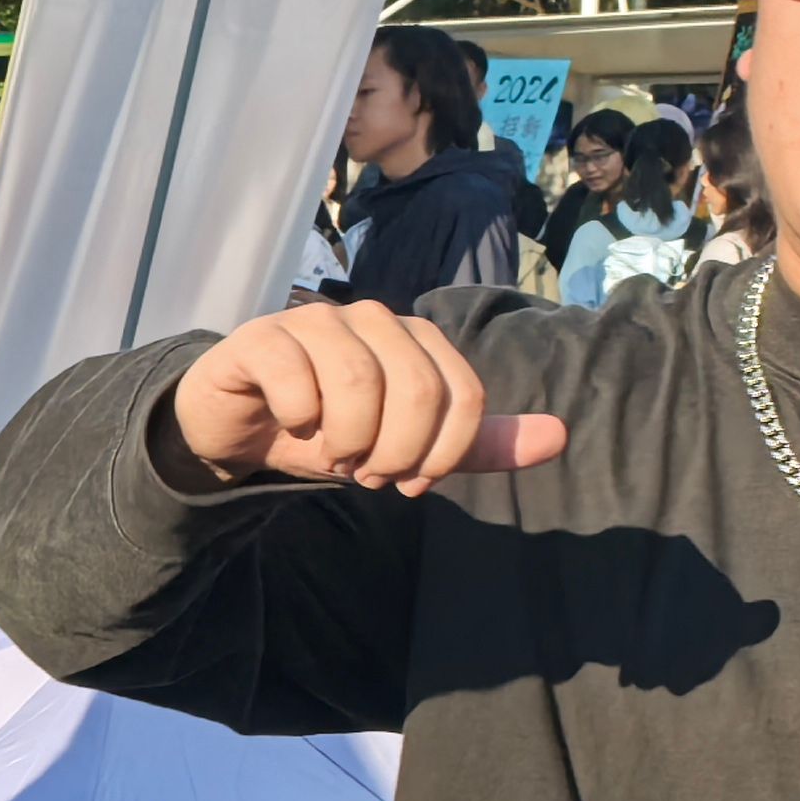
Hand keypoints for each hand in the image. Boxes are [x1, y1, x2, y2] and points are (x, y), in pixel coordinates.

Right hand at [167, 300, 568, 495]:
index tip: (410, 482)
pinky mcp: (262, 338)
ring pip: (358, 382)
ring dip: (347, 441)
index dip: (441, 454)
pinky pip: (296, 376)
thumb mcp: (406, 447)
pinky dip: (298, 417)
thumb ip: (476, 444)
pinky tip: (289, 424)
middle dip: (394, 451)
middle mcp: (372, 318)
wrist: (241, 428)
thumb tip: (559, 438)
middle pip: (416, 388)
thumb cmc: (328, 431)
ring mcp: (314, 322)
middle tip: (367, 474)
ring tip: (332, 455)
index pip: (461, 396)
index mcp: (415, 339)